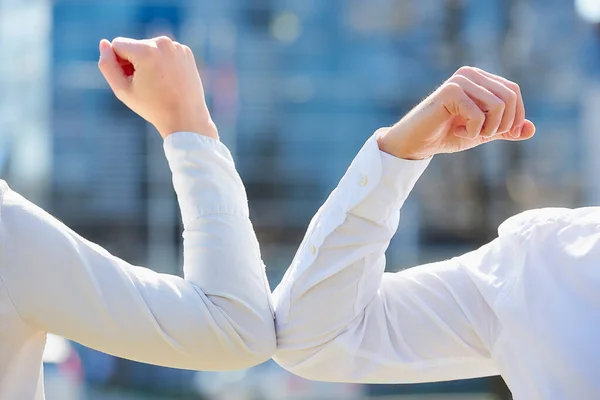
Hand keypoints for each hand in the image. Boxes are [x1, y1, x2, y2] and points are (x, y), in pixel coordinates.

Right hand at [97, 36, 216, 139]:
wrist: (186, 118)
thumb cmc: (152, 107)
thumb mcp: (122, 89)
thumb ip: (107, 65)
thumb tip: (104, 43)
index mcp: (145, 50)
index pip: (118, 44)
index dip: (119, 64)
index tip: (132, 81)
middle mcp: (162, 43)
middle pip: (135, 46)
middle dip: (135, 62)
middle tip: (146, 86)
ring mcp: (176, 46)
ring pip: (150, 48)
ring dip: (148, 62)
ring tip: (158, 84)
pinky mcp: (186, 52)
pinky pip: (165, 52)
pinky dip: (163, 63)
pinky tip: (169, 80)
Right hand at [377, 66, 535, 159]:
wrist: (416, 143)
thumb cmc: (447, 135)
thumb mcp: (483, 133)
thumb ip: (505, 130)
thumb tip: (532, 129)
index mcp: (480, 78)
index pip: (513, 91)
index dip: (516, 116)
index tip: (504, 134)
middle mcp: (470, 74)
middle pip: (509, 97)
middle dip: (503, 124)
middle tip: (484, 136)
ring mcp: (460, 80)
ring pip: (498, 105)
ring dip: (488, 128)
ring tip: (471, 134)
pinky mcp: (450, 91)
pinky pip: (478, 114)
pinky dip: (473, 131)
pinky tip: (457, 131)